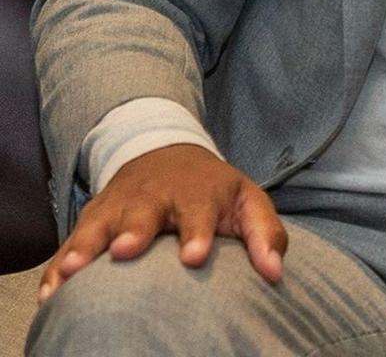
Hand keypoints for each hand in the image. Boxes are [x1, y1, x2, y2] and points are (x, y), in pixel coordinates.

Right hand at [37, 144, 287, 302]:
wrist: (165, 152)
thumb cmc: (212, 191)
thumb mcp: (246, 201)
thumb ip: (265, 234)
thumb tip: (276, 274)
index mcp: (196, 193)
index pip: (198, 211)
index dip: (196, 232)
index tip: (193, 256)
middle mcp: (154, 197)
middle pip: (143, 213)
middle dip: (134, 231)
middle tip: (125, 251)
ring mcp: (119, 207)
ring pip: (100, 225)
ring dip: (86, 247)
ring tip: (72, 271)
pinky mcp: (93, 220)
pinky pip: (71, 243)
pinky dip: (58, 265)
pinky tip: (50, 293)